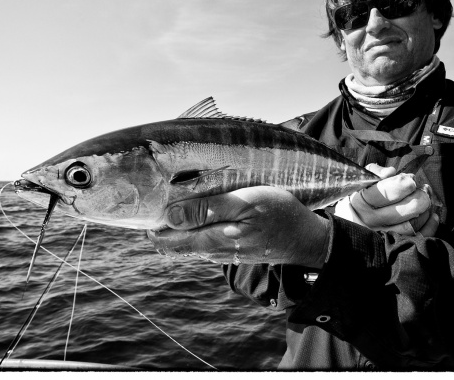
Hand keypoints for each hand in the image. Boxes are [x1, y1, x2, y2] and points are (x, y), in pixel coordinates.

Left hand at [146, 186, 329, 267]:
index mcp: (214, 239)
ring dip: (177, 227)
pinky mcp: (232, 250)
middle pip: (173, 245)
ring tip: (172, 202)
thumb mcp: (246, 203)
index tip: (146, 204)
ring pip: (187, 244)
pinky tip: (197, 213)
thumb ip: (208, 209)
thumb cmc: (280, 213)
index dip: (151, 225)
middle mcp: (213, 251)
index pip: (167, 241)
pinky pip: (203, 241)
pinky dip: (194, 229)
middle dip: (160, 227)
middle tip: (154, 201)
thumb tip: (170, 216)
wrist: (307, 238)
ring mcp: (223, 252)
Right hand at [348, 164, 438, 235]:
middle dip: (421, 195)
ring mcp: (382, 235)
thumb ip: (376, 172)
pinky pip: (418, 237)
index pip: (389, 190)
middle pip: (408, 207)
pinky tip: (431, 215)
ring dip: (426, 210)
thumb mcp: (362, 181)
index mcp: (362, 201)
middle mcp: (370, 220)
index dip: (406, 182)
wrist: (349, 223)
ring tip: (426, 200)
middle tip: (423, 190)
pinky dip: (430, 225)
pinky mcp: (392, 246)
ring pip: (414, 224)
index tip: (410, 179)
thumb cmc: (360, 198)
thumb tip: (391, 172)